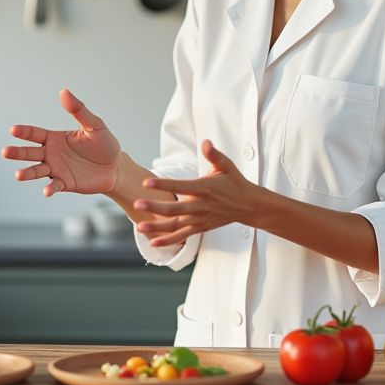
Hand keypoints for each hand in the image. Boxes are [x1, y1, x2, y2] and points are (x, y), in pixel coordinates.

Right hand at [1, 88, 120, 196]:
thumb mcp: (94, 125)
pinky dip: (50, 188)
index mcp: (55, 138)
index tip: (13, 130)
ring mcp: (57, 169)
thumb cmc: (104, 144)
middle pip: (30, 152)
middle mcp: (52, 154)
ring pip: (37, 170)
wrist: (115, 167)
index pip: (35, 134)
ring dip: (28, 173)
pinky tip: (47, 190)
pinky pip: (55, 186)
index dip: (24, 132)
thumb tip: (64, 91)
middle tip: (5, 152)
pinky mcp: (65, 183)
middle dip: (18, 152)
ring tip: (18, 175)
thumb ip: (78, 110)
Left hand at [133, 139, 256, 246]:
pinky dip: (168, 240)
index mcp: (203, 188)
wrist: (248, 206)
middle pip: (174, 209)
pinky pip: (182, 236)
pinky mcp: (200, 228)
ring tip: (139, 227)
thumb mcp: (226, 166)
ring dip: (157, 227)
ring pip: (175, 225)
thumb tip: (205, 142)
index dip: (163, 185)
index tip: (146, 183)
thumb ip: (214, 154)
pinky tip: (153, 243)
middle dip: (154, 208)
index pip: (180, 186)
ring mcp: (199, 219)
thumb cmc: (235, 183)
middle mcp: (200, 206)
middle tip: (137, 204)